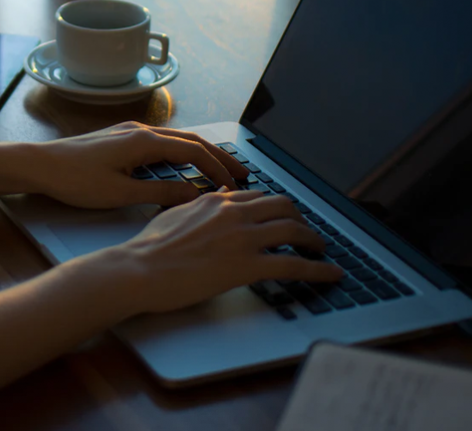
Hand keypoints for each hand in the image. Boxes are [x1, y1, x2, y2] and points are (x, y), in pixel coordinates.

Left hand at [28, 122, 250, 208]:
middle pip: (191, 140)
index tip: (235, 187)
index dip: (218, 169)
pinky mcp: (120, 138)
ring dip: (201, 153)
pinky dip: (181, 153)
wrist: (40, 164)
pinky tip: (184, 166)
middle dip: (219, 156)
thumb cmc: (75, 180)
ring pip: (177, 139)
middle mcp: (140, 130)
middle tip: (243, 173)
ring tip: (220, 170)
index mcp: (144, 141)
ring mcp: (130, 132)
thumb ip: (160, 194)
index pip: (194, 152)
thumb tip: (194, 195)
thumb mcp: (120, 193)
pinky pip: (161, 142)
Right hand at [93, 189, 344, 314]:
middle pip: (283, 206)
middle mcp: (234, 213)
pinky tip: (331, 274)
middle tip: (306, 231)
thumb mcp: (173, 214)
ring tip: (321, 250)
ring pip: (294, 230)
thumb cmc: (149, 248)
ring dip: (314, 240)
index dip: (275, 207)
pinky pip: (295, 265)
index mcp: (215, 202)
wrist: (140, 269)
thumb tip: (214, 198)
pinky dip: (319, 270)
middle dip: (300, 218)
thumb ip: (198, 206)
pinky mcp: (248, 265)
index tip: (282, 216)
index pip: (257, 197)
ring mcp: (243, 238)